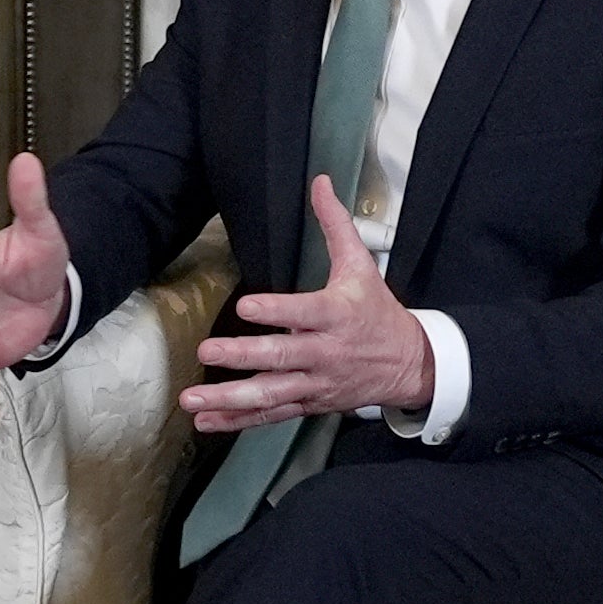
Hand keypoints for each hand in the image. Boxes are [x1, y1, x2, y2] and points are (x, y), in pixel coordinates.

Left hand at [180, 180, 435, 436]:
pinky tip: (206, 422)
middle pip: (282, 357)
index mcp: (338, 315)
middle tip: (208, 351)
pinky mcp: (308, 404)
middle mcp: (326, 353)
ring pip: (271, 395)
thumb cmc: (376, 310)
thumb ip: (335, 224)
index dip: (276, 311)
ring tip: (193, 401)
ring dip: (230, 400)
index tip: (245, 307)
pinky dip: (238, 422)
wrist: (409, 364)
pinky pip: (270, 416)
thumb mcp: (361, 264)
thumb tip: (320, 181)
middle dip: (243, 356)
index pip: (305, 313)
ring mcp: (316, 383)